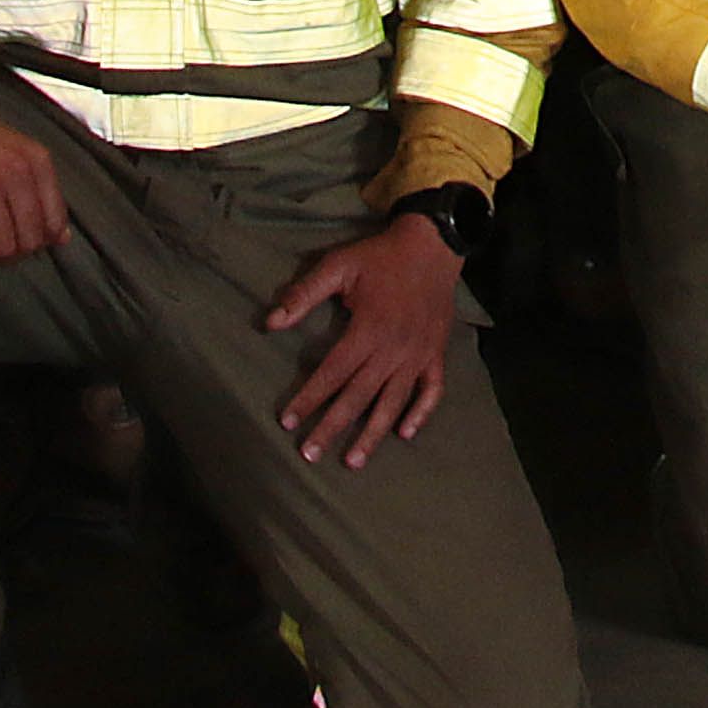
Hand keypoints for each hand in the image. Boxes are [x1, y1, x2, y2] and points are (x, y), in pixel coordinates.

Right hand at [0, 78, 69, 264]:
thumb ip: (40, 191)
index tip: (22, 240)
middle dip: (12, 253)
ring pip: (1, 248)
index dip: (40, 242)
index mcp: (36, 162)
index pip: (54, 223)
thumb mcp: (15, 152)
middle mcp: (15, 173)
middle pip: (29, 241)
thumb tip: (61, 237)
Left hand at [262, 213, 458, 467]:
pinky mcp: (436, 354)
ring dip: (373, 434)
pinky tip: (405, 434)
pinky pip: (432, 391)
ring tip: (353, 461)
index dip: (309, 398)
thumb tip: (270, 323)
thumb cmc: (380, 257)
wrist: (433, 245)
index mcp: (369, 329)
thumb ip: (304, 294)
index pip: (332, 373)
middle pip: (359, 396)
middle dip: (332, 427)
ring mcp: (419, 355)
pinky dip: (420, 414)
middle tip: (309, 454)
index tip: (288, 421)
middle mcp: (394, 349)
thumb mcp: (338, 266)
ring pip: (394, 402)